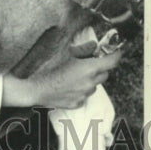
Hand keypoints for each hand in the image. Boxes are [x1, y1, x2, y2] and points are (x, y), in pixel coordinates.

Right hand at [2, 49, 122, 109]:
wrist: (34, 89)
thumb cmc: (47, 68)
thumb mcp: (64, 52)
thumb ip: (82, 49)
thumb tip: (93, 45)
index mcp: (88, 68)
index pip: (112, 61)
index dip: (115, 54)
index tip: (115, 50)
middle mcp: (90, 83)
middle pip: (105, 74)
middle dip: (100, 67)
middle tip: (90, 61)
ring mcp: (84, 95)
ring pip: (94, 85)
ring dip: (90, 79)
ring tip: (74, 74)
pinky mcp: (78, 103)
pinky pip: (85, 94)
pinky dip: (81, 89)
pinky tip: (68, 84)